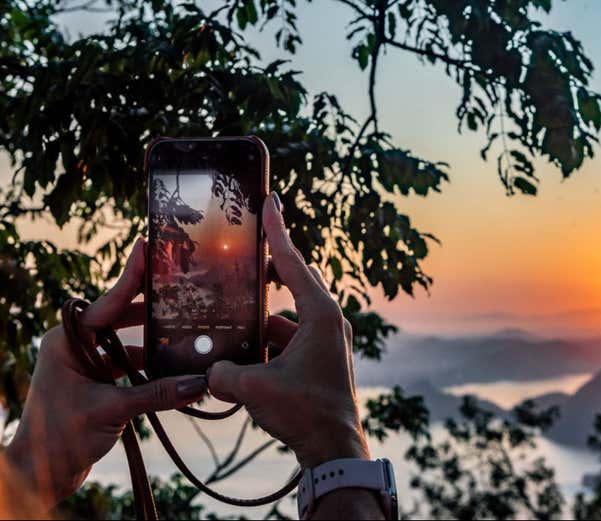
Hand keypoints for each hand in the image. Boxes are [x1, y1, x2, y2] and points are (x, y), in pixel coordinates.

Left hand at [3, 240, 208, 507]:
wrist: (42, 473)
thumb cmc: (61, 437)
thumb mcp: (111, 410)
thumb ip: (158, 394)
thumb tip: (199, 383)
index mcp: (67, 341)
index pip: (107, 302)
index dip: (131, 275)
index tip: (148, 246)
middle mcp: (74, 345)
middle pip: (118, 315)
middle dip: (150, 306)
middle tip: (181, 287)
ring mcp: (85, 363)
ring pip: (126, 340)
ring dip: (154, 339)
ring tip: (186, 328)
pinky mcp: (95, 380)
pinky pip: (127, 362)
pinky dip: (150, 363)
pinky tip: (175, 364)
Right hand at [208, 192, 369, 468]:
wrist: (334, 447)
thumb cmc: (307, 412)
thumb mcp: (257, 388)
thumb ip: (224, 373)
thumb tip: (208, 369)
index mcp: (320, 314)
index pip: (293, 263)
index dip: (278, 231)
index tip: (271, 202)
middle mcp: (327, 320)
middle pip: (293, 281)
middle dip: (266, 270)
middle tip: (241, 260)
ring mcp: (325, 339)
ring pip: (287, 313)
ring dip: (261, 314)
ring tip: (231, 312)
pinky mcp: (320, 357)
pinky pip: (289, 336)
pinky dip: (267, 338)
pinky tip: (241, 349)